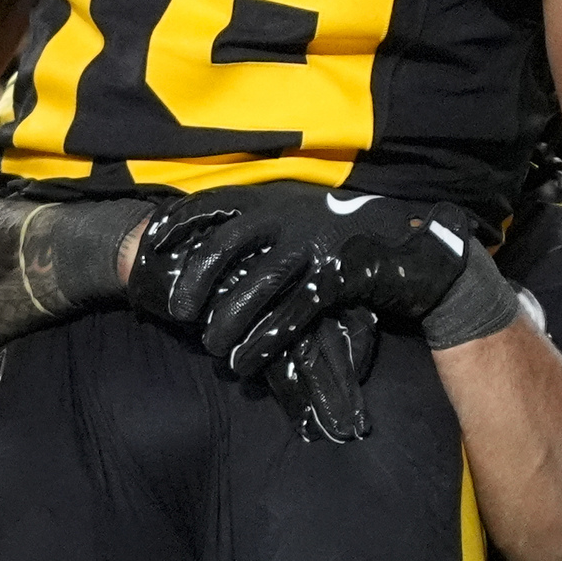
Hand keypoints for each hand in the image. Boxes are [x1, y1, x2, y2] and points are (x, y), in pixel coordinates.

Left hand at [122, 186, 467, 438]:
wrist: (413, 245)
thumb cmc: (344, 231)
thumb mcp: (297, 214)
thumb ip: (258, 225)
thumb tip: (204, 247)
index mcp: (271, 199)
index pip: (209, 204)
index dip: (175, 225)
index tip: (149, 247)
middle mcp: (286, 217)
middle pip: (222, 249)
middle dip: (194, 284)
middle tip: (180, 315)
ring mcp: (311, 245)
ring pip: (254, 286)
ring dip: (228, 322)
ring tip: (215, 349)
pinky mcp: (336, 275)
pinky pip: (291, 313)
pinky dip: (265, 341)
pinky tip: (248, 361)